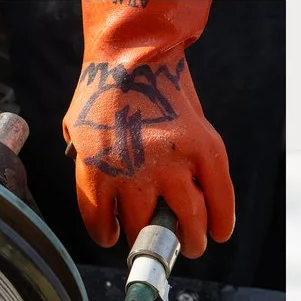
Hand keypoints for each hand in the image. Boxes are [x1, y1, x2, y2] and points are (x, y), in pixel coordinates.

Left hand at [62, 0, 234, 258]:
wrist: (133, 55)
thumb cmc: (102, 93)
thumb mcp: (78, 136)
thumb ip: (90, 170)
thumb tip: (106, 207)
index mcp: (96, 172)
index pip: (102, 225)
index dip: (109, 235)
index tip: (115, 236)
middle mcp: (134, 174)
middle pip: (145, 228)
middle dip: (150, 241)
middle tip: (159, 243)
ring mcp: (172, 162)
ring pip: (187, 219)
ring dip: (192, 239)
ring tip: (194, 244)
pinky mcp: (203, 149)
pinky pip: (218, 195)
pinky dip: (222, 218)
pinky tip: (221, 232)